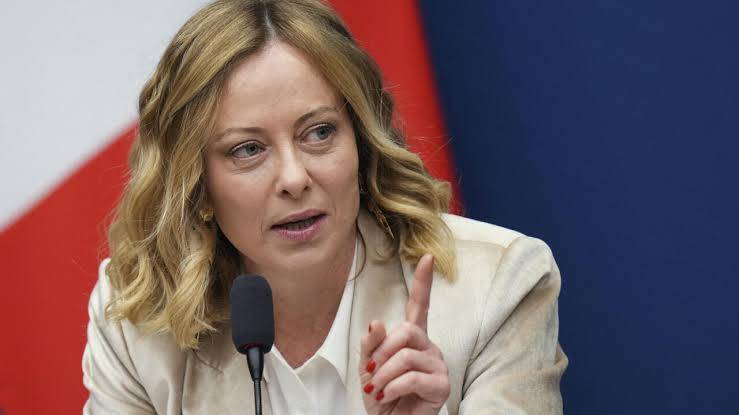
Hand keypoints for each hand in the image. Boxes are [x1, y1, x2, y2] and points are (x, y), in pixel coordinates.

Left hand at [359, 254, 450, 413]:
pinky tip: (387, 395)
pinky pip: (413, 376)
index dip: (423, 281)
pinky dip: (393, 386)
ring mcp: (438, 365)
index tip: (427, 257)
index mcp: (412, 338)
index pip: (420, 305)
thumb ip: (371, 344)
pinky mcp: (441, 385)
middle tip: (370, 371)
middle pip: (408, 330)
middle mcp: (428, 347)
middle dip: (383, 351)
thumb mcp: (368, 367)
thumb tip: (377, 323)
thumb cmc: (382, 395)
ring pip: (407, 355)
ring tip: (377, 388)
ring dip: (384, 373)